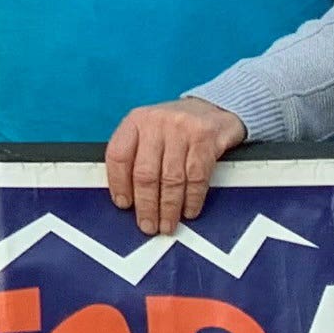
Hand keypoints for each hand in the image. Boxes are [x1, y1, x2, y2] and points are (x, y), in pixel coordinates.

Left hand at [102, 96, 246, 236]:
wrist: (215, 107)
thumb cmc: (176, 127)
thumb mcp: (149, 131)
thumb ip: (136, 156)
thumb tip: (127, 197)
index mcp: (136, 121)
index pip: (118, 155)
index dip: (118, 184)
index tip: (123, 204)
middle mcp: (156, 123)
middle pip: (145, 173)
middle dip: (146, 205)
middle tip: (148, 225)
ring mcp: (182, 129)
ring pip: (171, 179)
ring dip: (169, 208)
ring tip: (168, 224)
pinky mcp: (206, 139)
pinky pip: (197, 177)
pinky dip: (192, 199)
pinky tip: (189, 210)